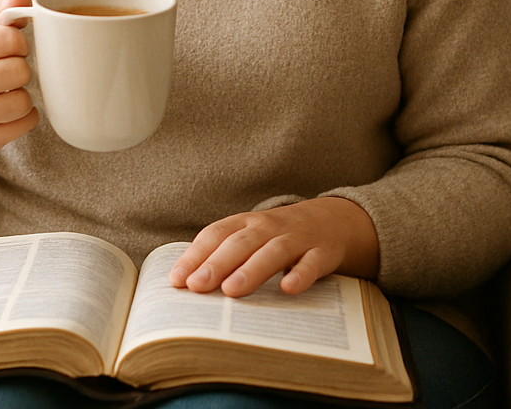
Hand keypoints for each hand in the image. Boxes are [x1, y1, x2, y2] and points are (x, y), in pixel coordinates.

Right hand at [0, 0, 37, 216]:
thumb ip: (4, 5)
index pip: (10, 40)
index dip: (20, 41)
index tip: (12, 46)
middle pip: (18, 72)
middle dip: (22, 68)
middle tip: (9, 69)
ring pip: (21, 102)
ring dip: (24, 93)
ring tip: (7, 89)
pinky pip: (23, 125)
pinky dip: (26, 116)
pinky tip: (9, 109)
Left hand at [169, 197, 379, 297]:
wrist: (334, 220)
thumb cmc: (279, 236)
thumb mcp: (251, 237)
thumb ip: (223, 255)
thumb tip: (185, 286)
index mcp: (247, 222)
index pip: (216, 234)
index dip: (195, 255)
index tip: (177, 280)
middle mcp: (270, 227)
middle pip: (241, 242)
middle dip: (217, 263)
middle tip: (197, 286)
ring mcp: (298, 238)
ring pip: (273, 252)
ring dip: (252, 270)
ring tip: (232, 290)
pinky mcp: (323, 252)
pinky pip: (312, 263)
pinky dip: (301, 274)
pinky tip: (288, 289)